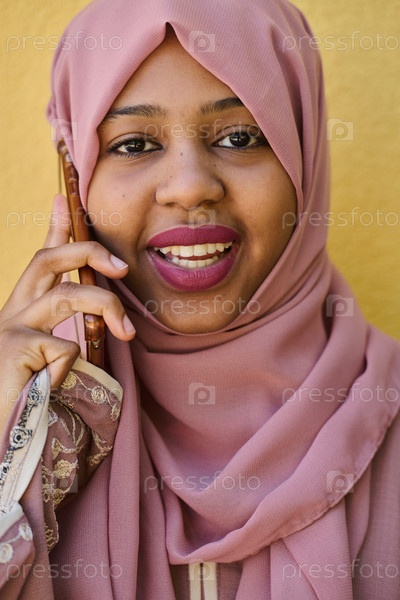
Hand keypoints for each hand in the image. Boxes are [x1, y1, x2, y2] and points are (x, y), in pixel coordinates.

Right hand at [0, 195, 134, 417]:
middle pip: (49, 260)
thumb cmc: (25, 394)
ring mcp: (11, 328)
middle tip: (123, 266)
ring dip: (107, 307)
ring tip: (127, 332)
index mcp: (23, 309)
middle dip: (89, 252)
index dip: (55, 229)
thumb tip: (92, 325)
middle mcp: (13, 311)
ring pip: (68, 296)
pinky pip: (65, 347)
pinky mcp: (15, 349)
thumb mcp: (47, 356)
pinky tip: (53, 385)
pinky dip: (71, 366)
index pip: (41, 259)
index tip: (65, 199)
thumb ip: (64, 332)